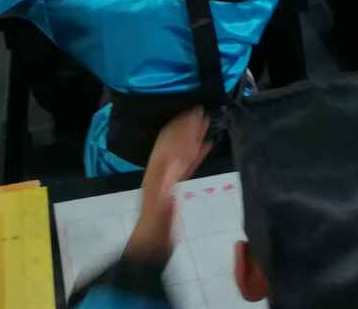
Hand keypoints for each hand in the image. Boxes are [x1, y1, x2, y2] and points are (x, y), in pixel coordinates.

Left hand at [125, 109, 212, 262]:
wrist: (151, 246)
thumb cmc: (155, 230)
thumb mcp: (159, 211)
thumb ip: (166, 190)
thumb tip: (177, 168)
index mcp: (157, 172)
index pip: (170, 145)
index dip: (181, 129)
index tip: (194, 115)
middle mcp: (161, 170)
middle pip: (175, 143)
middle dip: (187, 127)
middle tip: (201, 112)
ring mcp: (168, 176)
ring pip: (182, 151)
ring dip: (192, 136)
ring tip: (205, 123)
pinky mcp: (175, 185)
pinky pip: (187, 164)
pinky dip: (196, 153)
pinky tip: (205, 145)